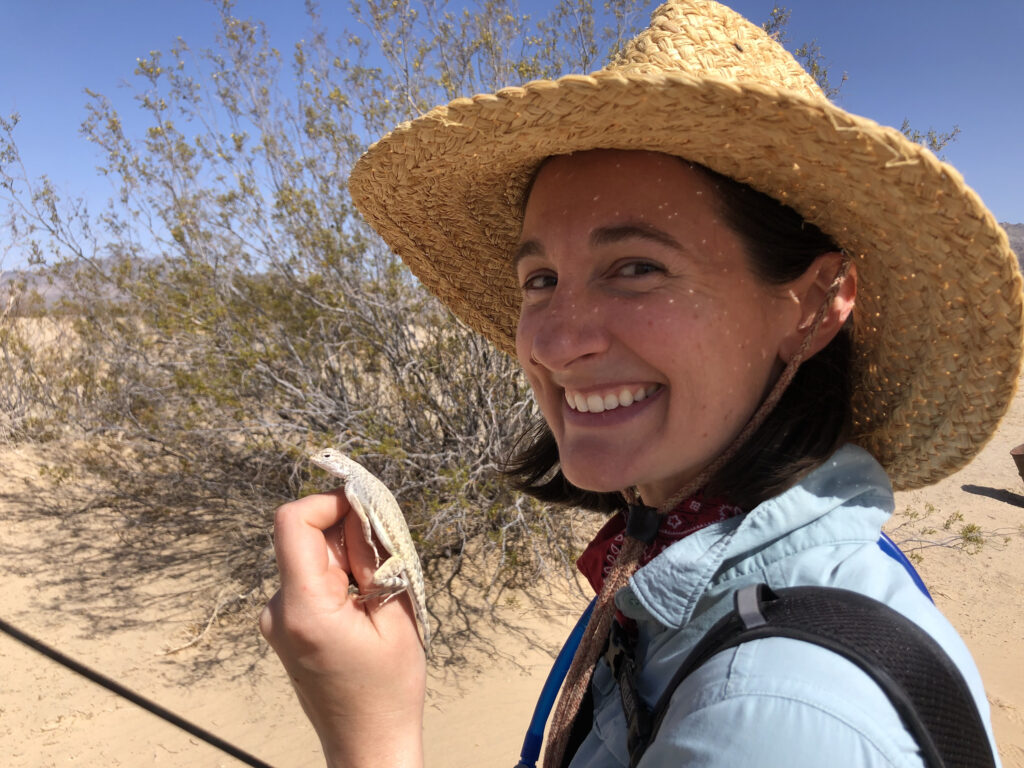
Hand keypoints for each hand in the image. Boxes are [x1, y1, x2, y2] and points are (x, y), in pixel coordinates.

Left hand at [260, 489, 425, 767]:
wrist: (367, 744)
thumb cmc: (388, 689)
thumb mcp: (395, 614)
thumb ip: (375, 558)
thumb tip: (364, 510)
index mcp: (303, 608)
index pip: (293, 523)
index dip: (328, 503)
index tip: (366, 507)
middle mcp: (278, 611)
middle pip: (305, 538)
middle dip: (347, 532)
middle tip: (388, 554)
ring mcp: (277, 621)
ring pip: (310, 557)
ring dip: (346, 556)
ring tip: (379, 589)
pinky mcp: (285, 627)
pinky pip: (310, 579)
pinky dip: (338, 576)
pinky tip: (365, 602)